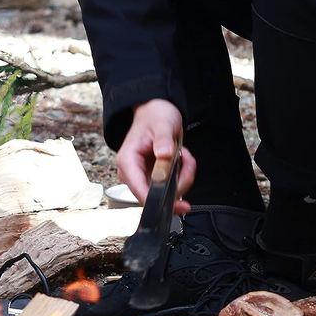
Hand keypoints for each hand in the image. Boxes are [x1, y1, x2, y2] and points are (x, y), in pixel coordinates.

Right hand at [116, 99, 195, 215]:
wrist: (155, 111)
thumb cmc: (155, 116)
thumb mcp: (163, 125)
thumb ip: (164, 141)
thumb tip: (164, 157)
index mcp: (127, 161)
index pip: (139, 190)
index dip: (158, 201)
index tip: (177, 204)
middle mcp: (131, 173)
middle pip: (154, 195)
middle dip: (178, 183)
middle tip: (188, 162)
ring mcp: (141, 176)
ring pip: (165, 193)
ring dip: (182, 177)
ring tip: (185, 156)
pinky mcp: (152, 178)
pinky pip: (170, 186)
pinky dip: (182, 175)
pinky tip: (182, 160)